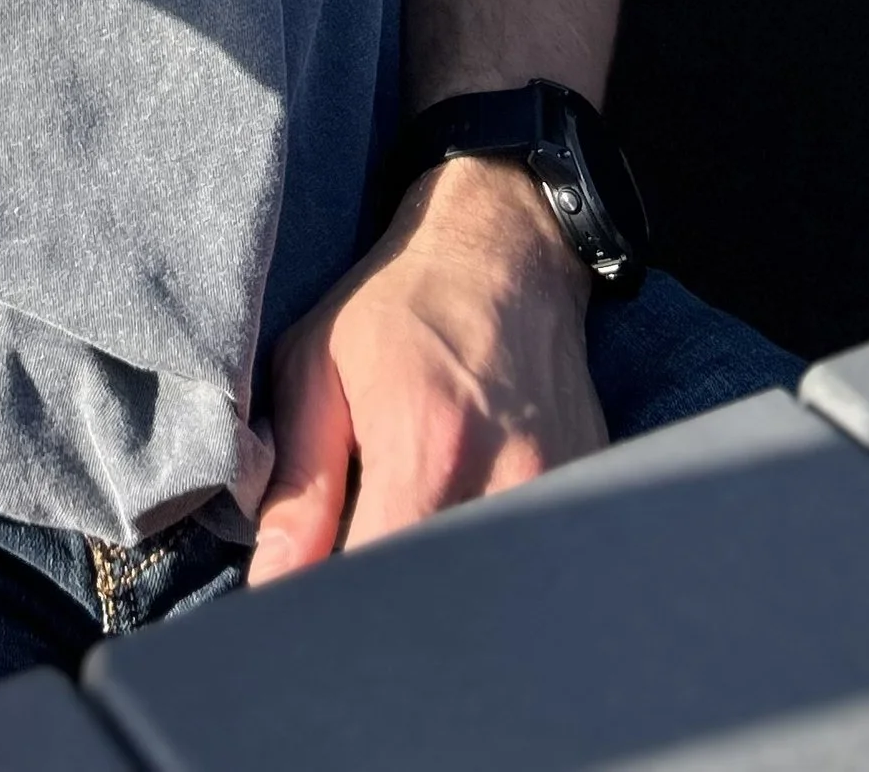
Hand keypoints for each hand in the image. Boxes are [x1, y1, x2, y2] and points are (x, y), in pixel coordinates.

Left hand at [245, 156, 606, 584]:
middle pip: (452, 608)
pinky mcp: (595, 490)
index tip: (312, 622)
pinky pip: (542, 562)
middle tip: (359, 605)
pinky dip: (499, 569)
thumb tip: (273, 588)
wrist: (507, 245)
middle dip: (399, 621)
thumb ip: (299, 486)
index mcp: (425, 450)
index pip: (383, 585)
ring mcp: (563, 491)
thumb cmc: (400, 303)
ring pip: (501, 592)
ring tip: (410, 567)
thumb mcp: (318, 367)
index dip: (341, 620)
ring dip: (452, 598)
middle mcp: (507, 481)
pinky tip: (466, 543)